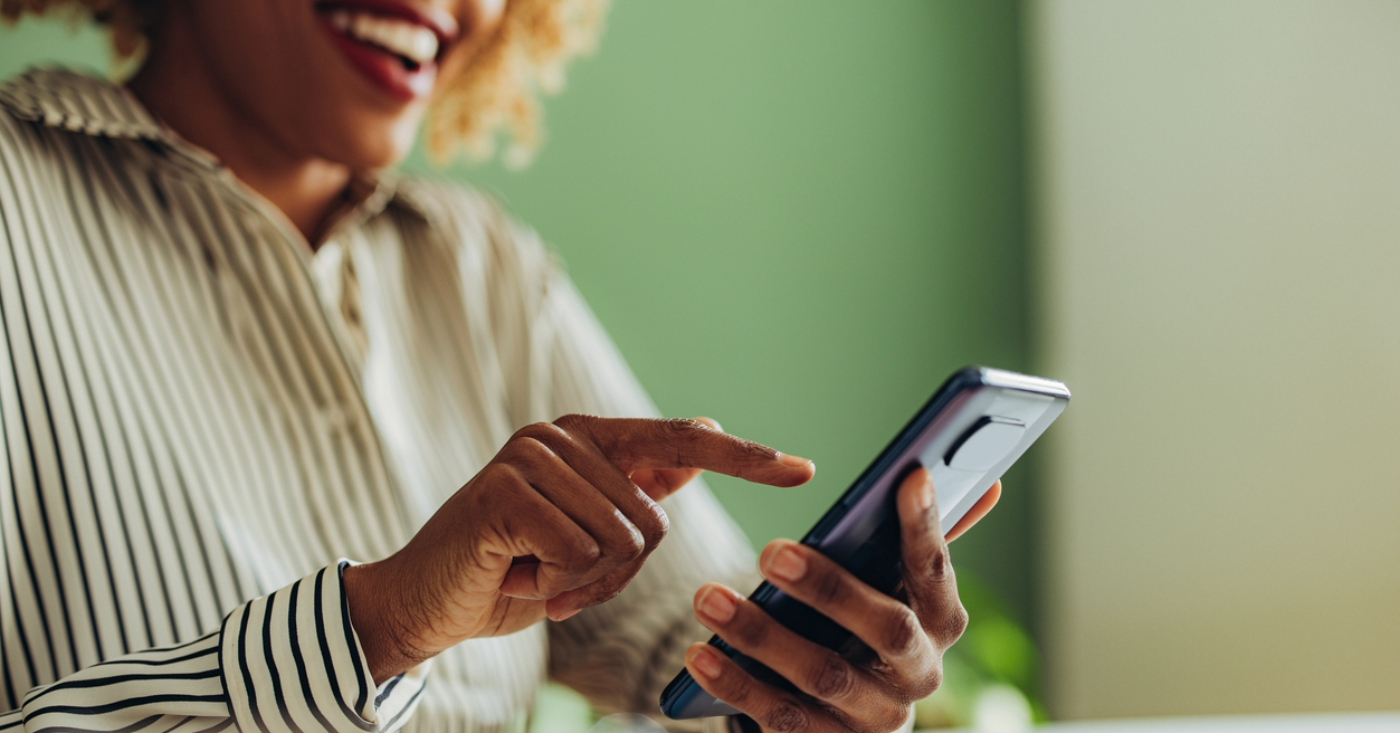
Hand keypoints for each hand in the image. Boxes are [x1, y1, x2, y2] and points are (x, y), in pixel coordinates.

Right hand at [345, 415, 814, 682]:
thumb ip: (636, 488)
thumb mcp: (585, 534)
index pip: (681, 443)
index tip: (803, 469)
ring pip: (619, 542)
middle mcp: (561, 436)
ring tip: (532, 573)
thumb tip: (700, 444)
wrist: (426, 603)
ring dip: (581, 584)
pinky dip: (554, 586)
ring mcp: (529, 457)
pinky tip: (514, 574)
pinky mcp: (503, 491)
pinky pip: (577, 553)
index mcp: (588, 440)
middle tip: (558, 579)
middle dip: (614, 575)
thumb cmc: (511, 570)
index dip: (746, 460)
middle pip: (652, 522)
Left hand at [684, 468, 999, 732]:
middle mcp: (920, 673)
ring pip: (823, 675)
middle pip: (886, 628)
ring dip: (761, 635)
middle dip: (829, 587)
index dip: (928, 526)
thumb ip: (924, 538)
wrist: (851, 723)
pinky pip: (783, 719)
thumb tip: (987, 480)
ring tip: (708, 597)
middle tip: (770, 550)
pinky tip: (700, 654)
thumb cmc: (866, 628)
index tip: (910, 478)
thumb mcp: (893, 587)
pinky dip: (737, 684)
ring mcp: (877, 718)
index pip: (937, 570)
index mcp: (941, 622)